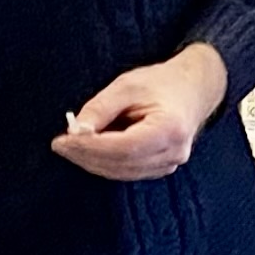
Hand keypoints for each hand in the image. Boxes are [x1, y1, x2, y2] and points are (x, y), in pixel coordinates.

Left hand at [53, 44, 230, 181]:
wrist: (193, 89)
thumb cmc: (162, 83)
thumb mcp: (127, 85)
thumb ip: (101, 108)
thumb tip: (76, 131)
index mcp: (170, 128)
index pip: (123, 147)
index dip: (90, 147)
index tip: (63, 141)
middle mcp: (174, 151)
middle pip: (121, 163)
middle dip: (86, 156)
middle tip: (60, 145)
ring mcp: (171, 163)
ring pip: (123, 172)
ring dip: (93, 162)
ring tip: (71, 147)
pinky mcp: (163, 167)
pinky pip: (129, 171)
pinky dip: (106, 164)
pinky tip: (90, 152)